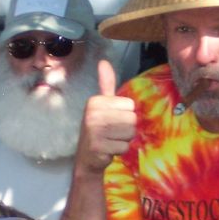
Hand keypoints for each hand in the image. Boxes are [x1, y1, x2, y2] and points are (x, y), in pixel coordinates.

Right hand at [75, 59, 136, 173]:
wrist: (86, 158)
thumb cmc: (98, 129)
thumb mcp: (101, 105)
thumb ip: (106, 84)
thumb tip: (104, 61)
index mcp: (95, 101)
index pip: (130, 105)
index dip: (125, 114)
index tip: (111, 120)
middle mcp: (92, 114)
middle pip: (132, 119)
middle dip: (126, 129)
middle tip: (112, 133)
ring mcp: (94, 131)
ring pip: (130, 133)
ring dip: (124, 139)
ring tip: (111, 140)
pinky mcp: (98, 148)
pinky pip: (124, 147)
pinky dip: (119, 151)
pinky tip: (108, 150)